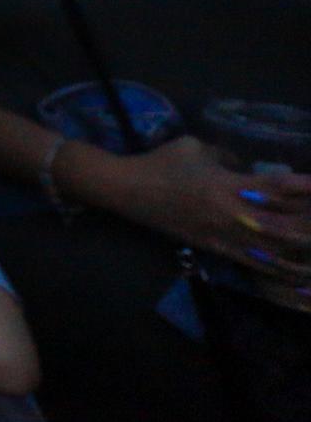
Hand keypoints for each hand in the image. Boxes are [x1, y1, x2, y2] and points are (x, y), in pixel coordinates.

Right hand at [82, 138, 310, 304]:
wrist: (127, 189)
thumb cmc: (161, 163)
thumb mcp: (195, 148)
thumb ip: (226, 157)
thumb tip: (246, 166)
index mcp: (225, 184)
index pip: (273, 187)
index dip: (302, 186)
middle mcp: (229, 213)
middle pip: (281, 223)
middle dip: (307, 222)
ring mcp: (223, 235)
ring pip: (272, 248)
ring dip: (299, 248)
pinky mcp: (214, 248)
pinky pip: (252, 262)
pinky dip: (277, 268)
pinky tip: (297, 273)